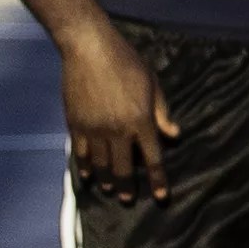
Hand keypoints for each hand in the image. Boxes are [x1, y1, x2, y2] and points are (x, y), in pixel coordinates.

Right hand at [63, 22, 177, 202]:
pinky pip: (80, 154)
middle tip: (129, 198)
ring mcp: (94, 129)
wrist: (89, 50)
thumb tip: (173, 135)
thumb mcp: (153, 85)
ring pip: (100, 165)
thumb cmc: (127, 63)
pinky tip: (87, 176)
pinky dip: (84, 168)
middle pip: (123, 168)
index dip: (157, 180)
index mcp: (141, 120)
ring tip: (111, 190)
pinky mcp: (75, 125)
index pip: (152, 158)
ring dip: (106, 180)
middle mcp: (117, 130)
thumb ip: (162, 113)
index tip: (162, 197)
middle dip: (128, 186)